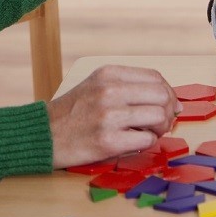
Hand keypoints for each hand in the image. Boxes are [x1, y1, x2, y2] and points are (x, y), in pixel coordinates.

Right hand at [46, 65, 180, 167]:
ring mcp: (109, 116)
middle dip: (168, 111)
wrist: (43, 134)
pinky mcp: (107, 141)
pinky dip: (146, 142)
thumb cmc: (72, 113)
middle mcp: (109, 91)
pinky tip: (134, 142)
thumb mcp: (96, 86)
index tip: (168, 105)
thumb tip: (172, 100)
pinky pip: (146, 139)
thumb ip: (128, 87)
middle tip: (161, 122)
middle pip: (162, 95)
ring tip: (148, 132)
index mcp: (108, 74)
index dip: (168, 93)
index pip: (156, 78)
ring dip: (160, 128)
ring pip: (159, 117)